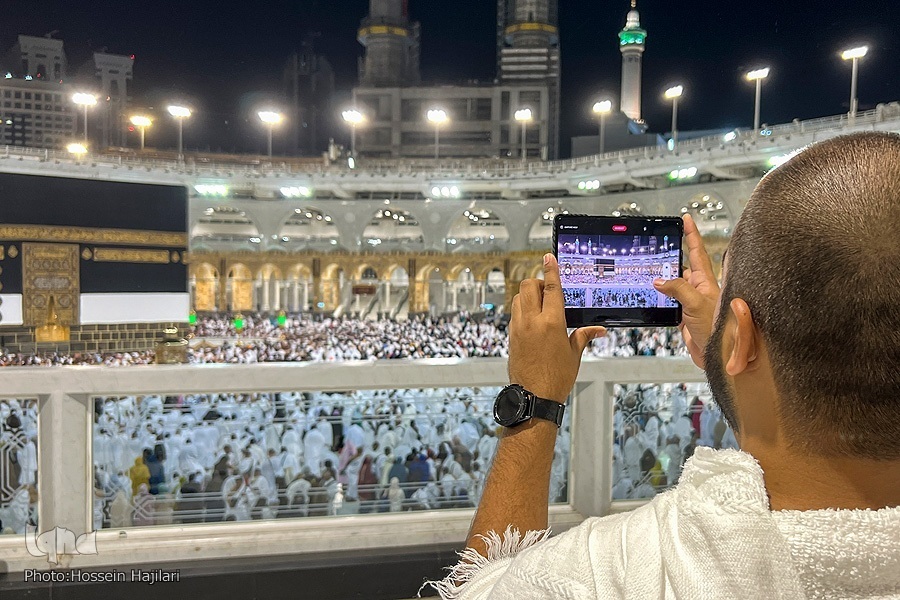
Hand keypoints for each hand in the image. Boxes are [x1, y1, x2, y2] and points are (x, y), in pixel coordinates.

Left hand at [508, 253, 605, 403]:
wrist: (534, 396)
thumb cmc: (556, 377)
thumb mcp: (574, 354)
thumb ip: (584, 336)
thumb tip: (599, 330)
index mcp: (552, 323)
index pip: (551, 288)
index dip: (550, 270)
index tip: (548, 257)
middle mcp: (532, 321)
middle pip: (528, 286)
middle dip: (537, 281)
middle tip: (547, 289)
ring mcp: (518, 328)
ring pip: (518, 298)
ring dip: (527, 294)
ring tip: (539, 304)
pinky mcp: (511, 336)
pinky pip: (514, 313)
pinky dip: (522, 309)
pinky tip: (531, 319)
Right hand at [653, 214, 720, 369]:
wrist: (720, 355)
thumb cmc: (719, 329)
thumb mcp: (696, 303)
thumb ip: (677, 289)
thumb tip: (660, 281)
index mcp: (705, 280)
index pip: (697, 251)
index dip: (691, 234)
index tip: (686, 219)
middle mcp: (698, 288)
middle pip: (682, 266)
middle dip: (671, 256)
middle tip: (659, 246)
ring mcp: (691, 302)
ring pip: (673, 284)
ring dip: (663, 279)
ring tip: (651, 271)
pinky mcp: (684, 316)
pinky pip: (669, 302)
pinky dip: (660, 298)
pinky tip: (653, 296)